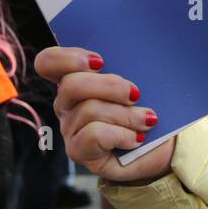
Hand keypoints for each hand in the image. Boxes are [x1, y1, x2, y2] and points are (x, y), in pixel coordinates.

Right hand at [37, 46, 174, 183]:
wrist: (159, 147)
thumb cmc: (146, 109)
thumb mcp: (139, 81)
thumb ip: (126, 66)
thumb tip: (130, 57)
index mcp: (75, 78)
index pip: (48, 62)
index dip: (66, 58)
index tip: (100, 62)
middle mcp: (66, 103)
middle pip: (71, 85)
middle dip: (109, 86)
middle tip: (135, 94)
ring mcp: (70, 128)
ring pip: (89, 110)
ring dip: (126, 114)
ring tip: (146, 120)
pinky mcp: (78, 151)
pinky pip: (94, 135)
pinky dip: (121, 134)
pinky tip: (136, 137)